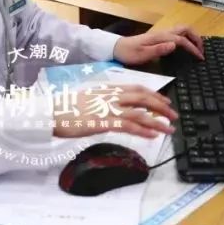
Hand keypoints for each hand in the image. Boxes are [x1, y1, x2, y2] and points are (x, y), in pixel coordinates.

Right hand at [52, 84, 177, 138]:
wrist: (50, 113)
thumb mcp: (89, 97)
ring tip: (169, 128)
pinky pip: (129, 126)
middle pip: (143, 98)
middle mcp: (111, 96)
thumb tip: (117, 105)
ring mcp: (108, 109)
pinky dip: (143, 130)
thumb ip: (105, 99)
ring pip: (140, 113)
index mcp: (108, 88)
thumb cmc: (67, 107)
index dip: (154, 94)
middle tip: (173, 115)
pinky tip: (153, 135)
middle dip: (161, 106)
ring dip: (157, 121)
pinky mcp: (104, 122)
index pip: (137, 88)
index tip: (165, 101)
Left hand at [113, 25, 203, 65]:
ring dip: (192, 36)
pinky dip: (186, 37)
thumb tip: (175, 45)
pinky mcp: (159, 37)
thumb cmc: (129, 53)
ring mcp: (161, 34)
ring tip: (197, 48)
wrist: (117, 48)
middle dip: (196, 38)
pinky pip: (177, 33)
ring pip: (182, 29)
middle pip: (185, 29)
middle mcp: (163, 33)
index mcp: (161, 37)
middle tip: (201, 51)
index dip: (193, 48)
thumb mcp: (142, 55)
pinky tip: (186, 47)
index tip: (200, 58)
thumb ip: (159, 50)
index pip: (182, 40)